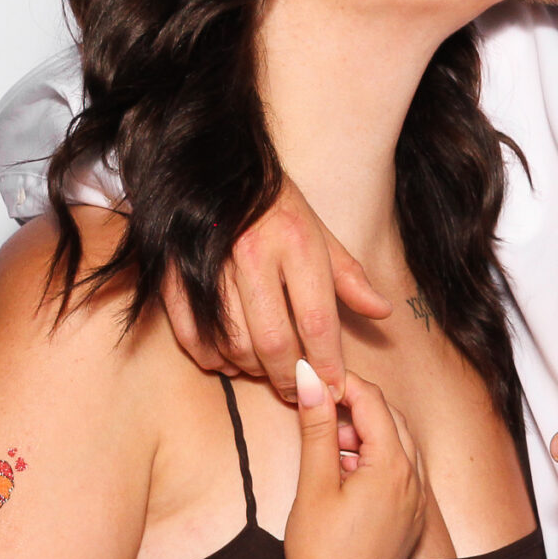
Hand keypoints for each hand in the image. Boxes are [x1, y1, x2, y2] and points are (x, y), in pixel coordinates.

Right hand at [164, 176, 392, 402]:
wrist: (218, 168)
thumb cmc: (278, 206)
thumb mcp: (320, 232)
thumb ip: (349, 277)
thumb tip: (382, 312)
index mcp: (294, 243)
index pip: (317, 319)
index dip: (328, 362)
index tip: (336, 387)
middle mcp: (252, 255)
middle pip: (274, 340)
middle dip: (290, 377)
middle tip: (299, 390)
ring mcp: (210, 266)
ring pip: (234, 343)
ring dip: (252, 370)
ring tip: (266, 373)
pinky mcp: (175, 276)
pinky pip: (192, 335)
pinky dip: (211, 359)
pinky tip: (228, 363)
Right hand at [278, 362, 426, 558]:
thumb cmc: (320, 553)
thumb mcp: (314, 483)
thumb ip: (318, 427)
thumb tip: (311, 378)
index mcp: (394, 467)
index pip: (374, 403)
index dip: (343, 384)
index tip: (313, 380)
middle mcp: (415, 483)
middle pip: (392, 422)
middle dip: (357, 410)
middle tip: (321, 411)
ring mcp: (416, 506)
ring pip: (399, 449)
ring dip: (368, 438)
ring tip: (331, 448)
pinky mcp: (409, 525)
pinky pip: (401, 477)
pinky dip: (377, 464)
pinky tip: (345, 478)